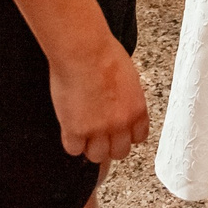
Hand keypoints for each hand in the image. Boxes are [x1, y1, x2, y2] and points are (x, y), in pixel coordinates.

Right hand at [47, 33, 150, 164]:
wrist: (84, 51)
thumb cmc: (104, 54)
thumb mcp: (128, 78)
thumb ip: (127, 99)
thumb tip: (121, 106)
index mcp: (137, 110)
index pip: (138, 138)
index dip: (125, 135)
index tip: (118, 132)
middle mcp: (121, 124)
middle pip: (119, 152)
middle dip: (109, 145)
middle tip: (98, 135)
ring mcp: (98, 130)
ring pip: (97, 156)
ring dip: (89, 146)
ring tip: (82, 132)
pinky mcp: (76, 131)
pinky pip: (74, 149)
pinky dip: (71, 141)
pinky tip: (69, 128)